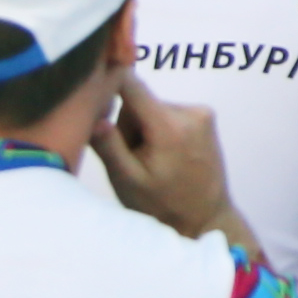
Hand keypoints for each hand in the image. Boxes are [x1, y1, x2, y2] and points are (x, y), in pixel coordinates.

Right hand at [88, 68, 241, 241]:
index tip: (91, 80)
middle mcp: (191, 111)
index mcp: (169, 126)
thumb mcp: (127, 180)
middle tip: (134, 160)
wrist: (204, 217)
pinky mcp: (205, 116)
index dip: (109, 81)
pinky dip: (160, 130)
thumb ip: (110, 146)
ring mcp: (202, 112)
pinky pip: (168, 113)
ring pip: (152, 108)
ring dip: (145, 130)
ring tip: (152, 162)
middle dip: (129, 127)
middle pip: (138, 103)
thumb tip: (94, 115)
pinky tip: (165, 157)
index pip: (132, 86)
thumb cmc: (162, 205)